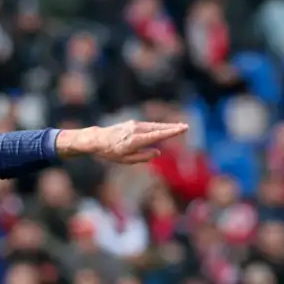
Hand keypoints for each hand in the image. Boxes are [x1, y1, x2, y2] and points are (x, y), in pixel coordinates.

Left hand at [56, 121, 188, 164]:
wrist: (97, 139)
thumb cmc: (111, 152)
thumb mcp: (125, 160)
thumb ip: (143, 157)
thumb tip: (158, 152)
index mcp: (134, 141)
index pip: (156, 136)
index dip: (170, 132)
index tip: (181, 129)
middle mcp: (136, 130)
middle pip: (158, 128)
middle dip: (172, 128)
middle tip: (186, 127)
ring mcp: (134, 125)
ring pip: (154, 125)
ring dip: (167, 126)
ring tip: (179, 127)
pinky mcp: (133, 123)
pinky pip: (149, 125)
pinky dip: (158, 126)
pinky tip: (165, 128)